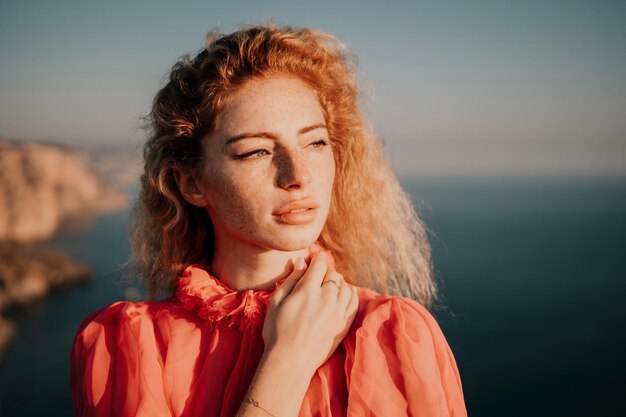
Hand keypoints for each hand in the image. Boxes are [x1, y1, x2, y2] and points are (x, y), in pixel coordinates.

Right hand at [262, 252, 358, 374]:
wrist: (290, 362)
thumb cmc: (277, 331)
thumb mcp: (276, 301)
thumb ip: (291, 279)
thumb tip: (301, 262)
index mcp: (308, 289)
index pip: (319, 264)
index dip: (316, 258)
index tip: (313, 257)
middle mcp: (327, 297)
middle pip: (333, 274)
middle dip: (325, 270)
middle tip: (318, 273)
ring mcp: (338, 311)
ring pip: (345, 286)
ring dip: (338, 281)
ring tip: (329, 284)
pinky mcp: (344, 324)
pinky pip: (354, 301)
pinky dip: (350, 293)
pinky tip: (343, 294)